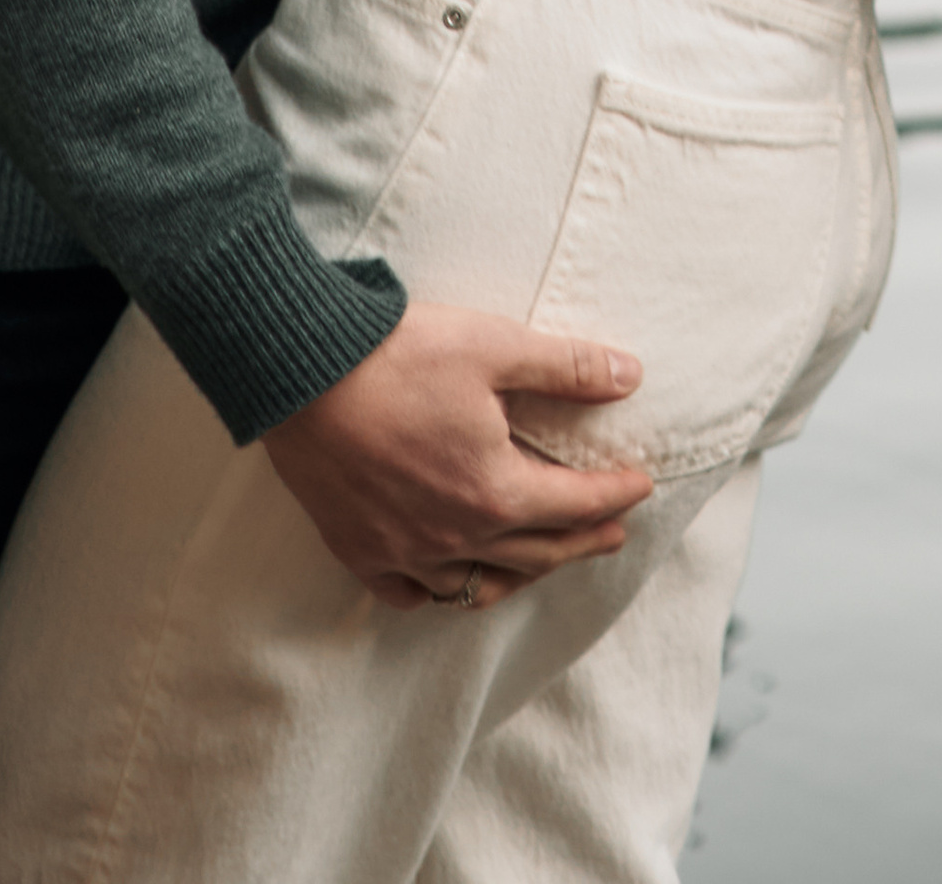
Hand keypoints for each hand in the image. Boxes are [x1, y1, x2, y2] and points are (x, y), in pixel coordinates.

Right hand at [264, 300, 655, 611]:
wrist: (301, 375)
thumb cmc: (400, 356)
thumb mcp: (496, 346)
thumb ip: (567, 367)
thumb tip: (629, 375)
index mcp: (495, 491)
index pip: (575, 504)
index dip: (615, 495)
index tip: (641, 486)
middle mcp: (455, 535)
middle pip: (538, 554)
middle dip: (583, 541)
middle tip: (612, 532)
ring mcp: (404, 551)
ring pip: (478, 584)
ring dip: (521, 573)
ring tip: (543, 559)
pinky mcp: (359, 551)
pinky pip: (411, 594)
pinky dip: (441, 590)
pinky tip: (452, 578)